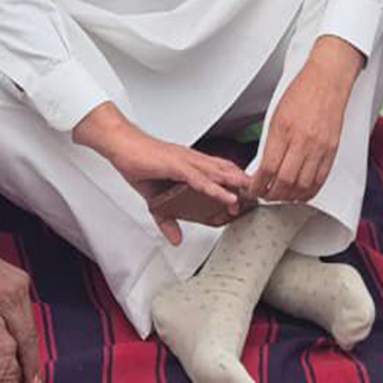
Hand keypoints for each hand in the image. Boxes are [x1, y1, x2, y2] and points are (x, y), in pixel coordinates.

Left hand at [0, 216, 40, 382]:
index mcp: (9, 296)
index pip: (24, 336)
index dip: (29, 362)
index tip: (33, 381)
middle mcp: (21, 288)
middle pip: (30, 329)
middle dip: (30, 356)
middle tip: (31, 380)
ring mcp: (22, 283)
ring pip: (28, 320)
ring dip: (25, 342)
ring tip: (25, 366)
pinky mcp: (18, 281)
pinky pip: (23, 310)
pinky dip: (20, 326)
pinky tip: (16, 341)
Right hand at [75, 104, 252, 244]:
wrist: (120, 144)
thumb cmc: (137, 161)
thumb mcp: (153, 198)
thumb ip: (166, 218)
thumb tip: (175, 238)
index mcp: (189, 164)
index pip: (219, 171)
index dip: (235, 181)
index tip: (250, 193)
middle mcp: (192, 160)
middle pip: (225, 171)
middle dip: (243, 184)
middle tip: (261, 196)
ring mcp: (186, 162)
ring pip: (218, 174)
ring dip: (236, 186)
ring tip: (253, 196)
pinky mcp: (176, 165)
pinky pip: (200, 179)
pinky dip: (215, 188)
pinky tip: (227, 196)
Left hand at [251, 37, 362, 202]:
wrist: (327, 81)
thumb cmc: (301, 93)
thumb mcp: (275, 115)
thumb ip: (270, 142)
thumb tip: (263, 167)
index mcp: (283, 130)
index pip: (268, 169)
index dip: (258, 185)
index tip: (252, 189)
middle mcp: (302, 141)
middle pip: (285, 182)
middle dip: (271, 194)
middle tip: (264, 195)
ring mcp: (319, 147)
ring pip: (302, 186)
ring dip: (288, 197)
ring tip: (280, 196)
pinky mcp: (331, 150)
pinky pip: (320, 180)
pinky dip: (308, 192)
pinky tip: (299, 193)